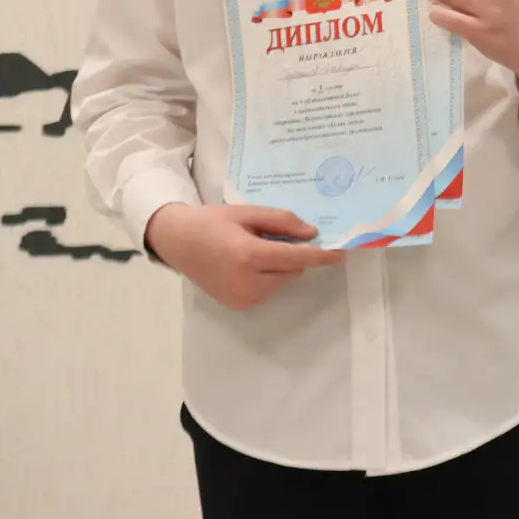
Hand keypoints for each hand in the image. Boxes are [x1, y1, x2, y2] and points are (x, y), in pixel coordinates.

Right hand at [144, 203, 344, 310]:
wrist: (178, 242)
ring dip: (280, 266)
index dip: (321, 256)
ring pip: (282, 281)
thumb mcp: (248, 213)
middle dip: (293, 254)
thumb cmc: (213, 222)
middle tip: (273, 236)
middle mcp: (247, 282)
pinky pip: (268, 290)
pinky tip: (246, 264)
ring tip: (254, 249)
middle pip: (292, 270)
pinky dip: (267, 277)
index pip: (296, 258)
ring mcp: (242, 298)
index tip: (340, 254)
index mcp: (249, 256)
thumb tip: (311, 234)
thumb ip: (282, 222)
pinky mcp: (238, 305)